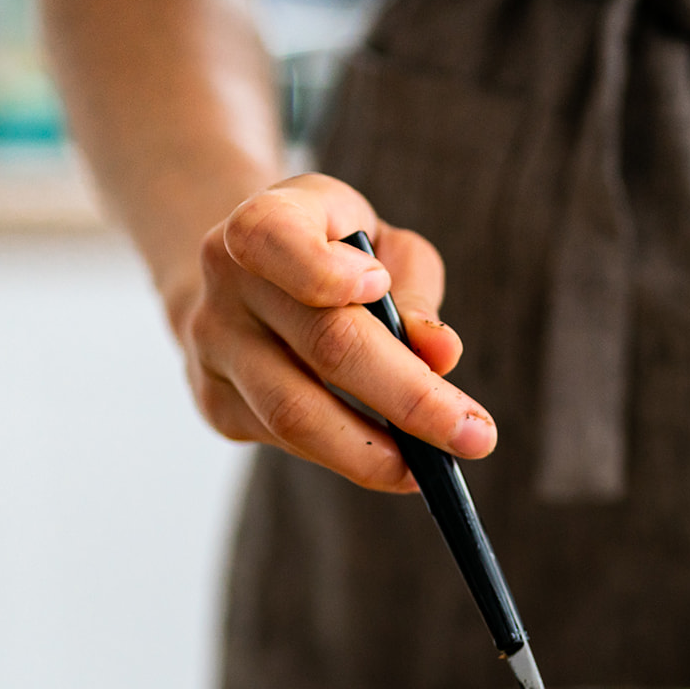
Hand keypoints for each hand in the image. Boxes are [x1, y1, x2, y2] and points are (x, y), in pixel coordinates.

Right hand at [164, 173, 496, 491]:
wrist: (248, 278)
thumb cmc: (341, 256)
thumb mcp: (384, 248)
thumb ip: (414, 293)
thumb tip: (441, 355)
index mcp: (269, 218)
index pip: (273, 239)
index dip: (324, 270)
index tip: (378, 287)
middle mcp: (227, 279)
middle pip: (322, 345)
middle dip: (410, 398)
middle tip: (476, 436)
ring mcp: (214, 344)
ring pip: (295, 414)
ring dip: (375, 453)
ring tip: (433, 469)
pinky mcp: (215, 401)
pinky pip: (287, 441)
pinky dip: (346, 456)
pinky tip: (389, 460)